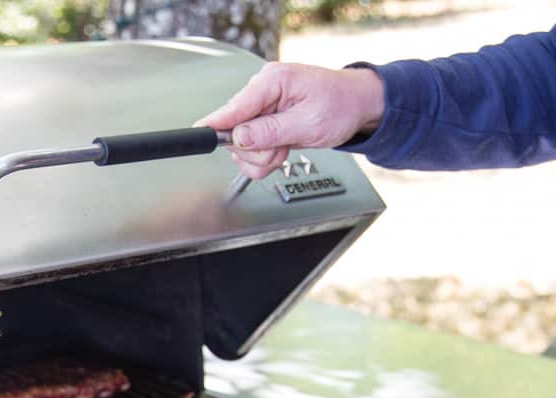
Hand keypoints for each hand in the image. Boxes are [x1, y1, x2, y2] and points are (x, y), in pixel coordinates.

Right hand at [196, 63, 385, 179]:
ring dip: (263, 157)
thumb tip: (240, 137)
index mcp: (272, 81)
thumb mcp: (308, 122)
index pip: (233, 107)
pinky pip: (250, 149)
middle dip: (258, 150)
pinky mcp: (262, 123)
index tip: (199, 135)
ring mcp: (260, 109)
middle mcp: (261, 92)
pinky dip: (265, 158)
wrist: (356, 107)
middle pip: (235, 133)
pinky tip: (281, 149)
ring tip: (286, 147)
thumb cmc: (340, 105)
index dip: (216, 125)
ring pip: (241, 146)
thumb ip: (271, 131)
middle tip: (282, 148)